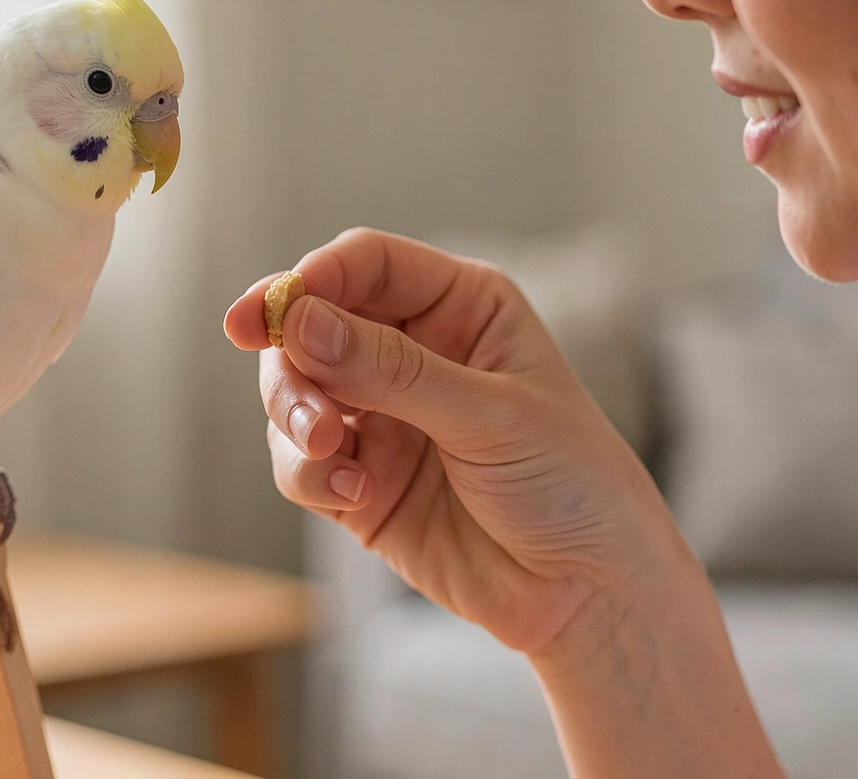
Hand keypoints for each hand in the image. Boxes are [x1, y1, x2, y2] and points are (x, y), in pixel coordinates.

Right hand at [224, 228, 679, 654]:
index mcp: (460, 307)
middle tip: (304, 405)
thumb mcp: (492, 414)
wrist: (589, 593)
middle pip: (312, 324)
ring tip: (331, 449)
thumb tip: (300, 321)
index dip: (311, 279)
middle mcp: (413, 352)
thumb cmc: (572, 484)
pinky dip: (310, 474)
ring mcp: (382, 418)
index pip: (366, 264)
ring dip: (296, 418)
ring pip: (294, 393)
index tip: (269, 314)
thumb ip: (392, 369)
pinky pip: (300, 462)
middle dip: (292, 361)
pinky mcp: (359, 482)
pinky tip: (355, 496)